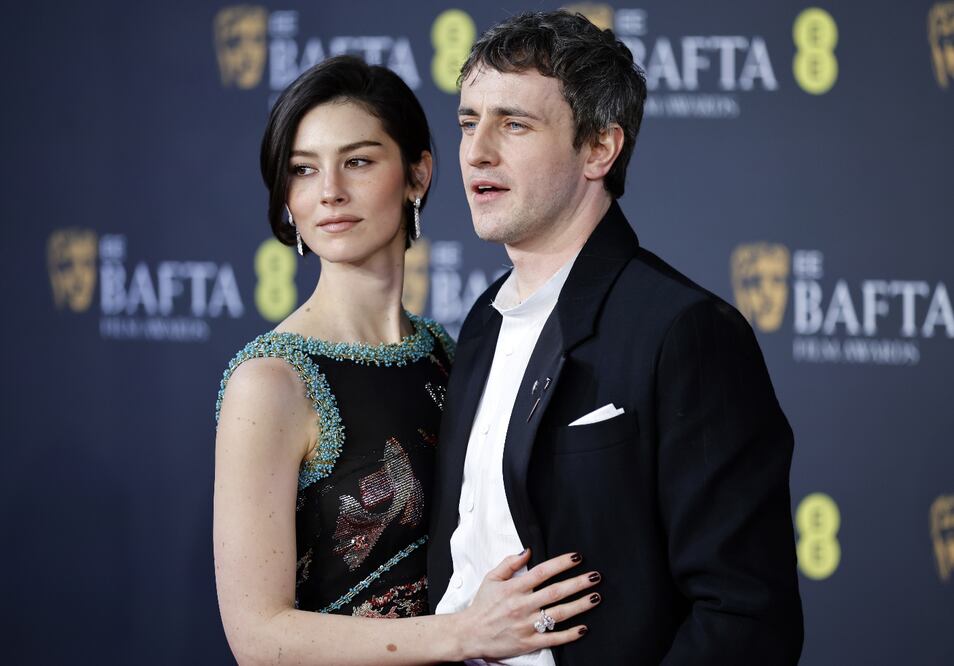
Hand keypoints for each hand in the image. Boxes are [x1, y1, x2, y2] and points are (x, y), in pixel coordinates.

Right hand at [455, 549, 600, 660]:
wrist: (470, 633)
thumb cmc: (482, 605)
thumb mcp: (491, 579)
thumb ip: (509, 564)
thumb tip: (527, 550)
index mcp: (514, 588)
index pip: (542, 572)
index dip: (561, 563)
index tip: (577, 557)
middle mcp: (522, 605)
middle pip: (555, 592)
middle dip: (578, 583)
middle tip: (596, 576)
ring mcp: (526, 625)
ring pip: (558, 614)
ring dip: (579, 605)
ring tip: (595, 597)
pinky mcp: (528, 642)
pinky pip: (553, 638)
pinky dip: (570, 634)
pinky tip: (584, 628)